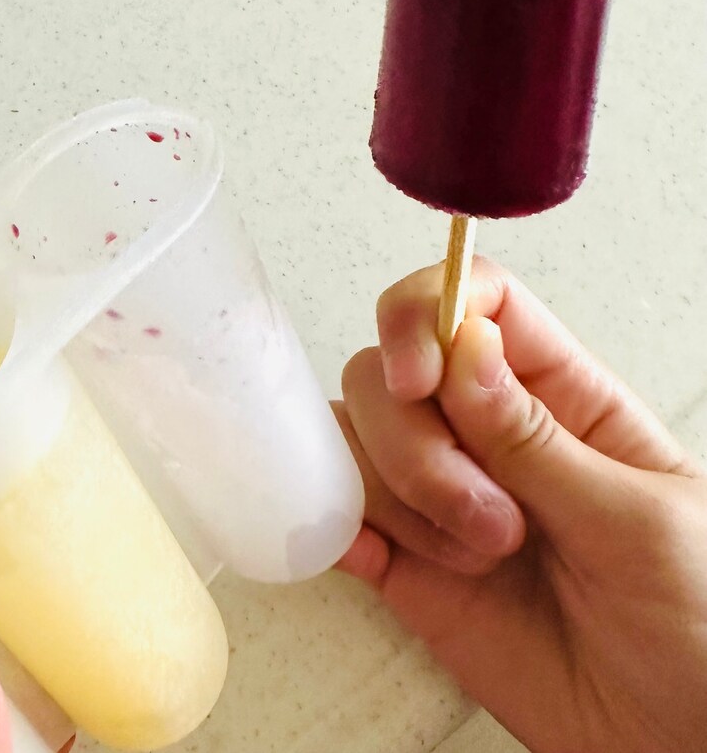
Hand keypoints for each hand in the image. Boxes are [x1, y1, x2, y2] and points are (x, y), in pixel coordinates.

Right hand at [335, 258, 706, 752]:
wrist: (679, 745)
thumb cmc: (700, 626)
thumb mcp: (640, 521)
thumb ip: (539, 439)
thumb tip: (463, 346)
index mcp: (560, 395)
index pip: (473, 301)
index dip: (425, 314)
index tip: (419, 376)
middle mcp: (487, 432)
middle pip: (390, 371)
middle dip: (417, 441)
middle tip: (490, 518)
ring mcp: (439, 494)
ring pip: (356, 437)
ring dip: (398, 496)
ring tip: (473, 559)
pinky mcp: (406, 560)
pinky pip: (339, 513)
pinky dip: (339, 526)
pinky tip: (381, 557)